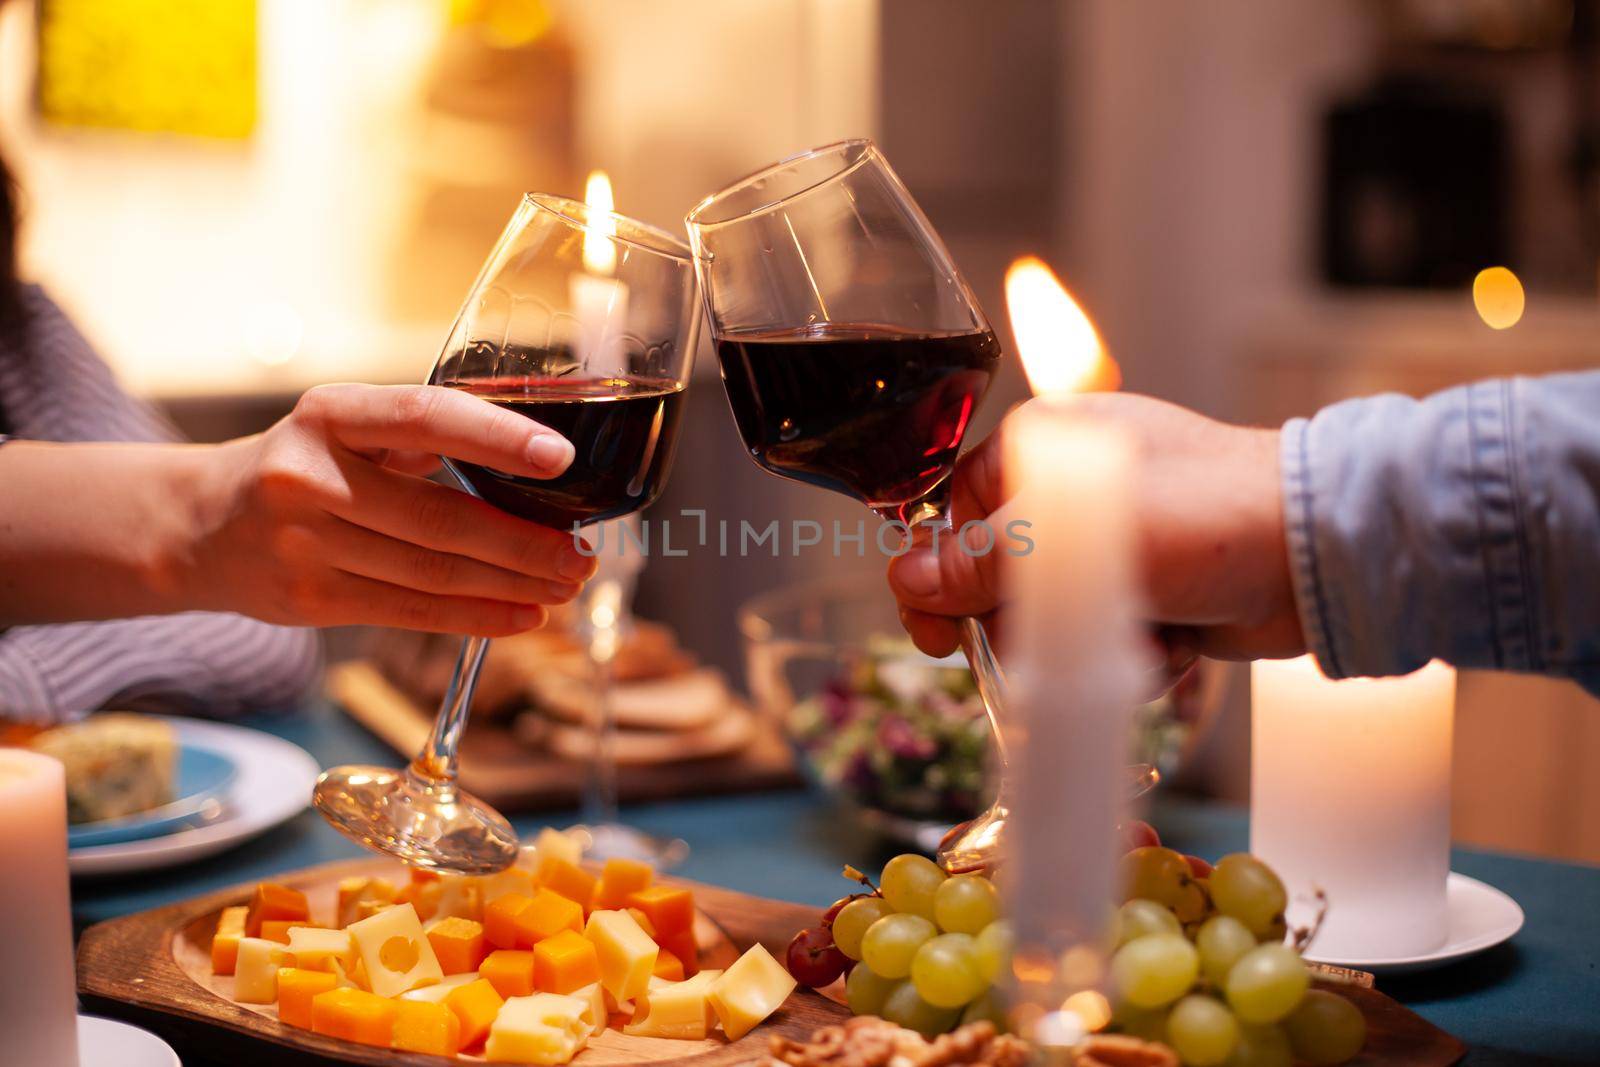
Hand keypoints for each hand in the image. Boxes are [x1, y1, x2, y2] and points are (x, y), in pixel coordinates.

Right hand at [188, 383, 596, 635]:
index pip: (424, 417)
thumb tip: (537, 461)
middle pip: (440, 519)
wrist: (199, 525)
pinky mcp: (310, 600)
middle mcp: (310, 477)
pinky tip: (524, 615)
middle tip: (583, 555)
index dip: (496, 438)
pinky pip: (411, 611)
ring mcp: (304, 544)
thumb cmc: (302, 466)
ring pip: (433, 573)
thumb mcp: (345, 427)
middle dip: (526, 543)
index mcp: (329, 414)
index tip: (560, 457)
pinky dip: (477, 616)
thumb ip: (422, 435)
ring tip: (566, 584)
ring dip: (513, 584)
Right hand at [887, 393, 1304, 668]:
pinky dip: (1133, 652)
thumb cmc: (1209, 518)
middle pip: (1001, 577)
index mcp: (1043, 445)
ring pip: (1055, 617)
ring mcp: (1116, 536)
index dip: (942, 581)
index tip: (944, 638)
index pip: (954, 516)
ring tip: (1146, 638)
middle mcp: (1072, 487)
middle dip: (1035, 625)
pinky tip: (1173, 646)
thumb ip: (984, 562)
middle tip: (1068, 641)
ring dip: (1091, 645)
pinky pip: (1106, 633)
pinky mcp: (1154, 583)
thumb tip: (905, 577)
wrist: (1322, 553)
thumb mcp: (1077, 541)